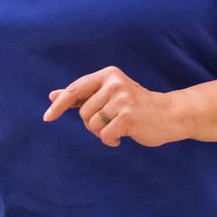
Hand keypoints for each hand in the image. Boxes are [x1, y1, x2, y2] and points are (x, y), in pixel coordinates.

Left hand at [42, 67, 181, 147]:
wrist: (169, 115)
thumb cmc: (136, 106)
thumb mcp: (108, 95)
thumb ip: (82, 95)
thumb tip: (52, 95)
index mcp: (108, 75)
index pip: (75, 90)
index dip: (59, 105)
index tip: (47, 118)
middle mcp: (114, 83)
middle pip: (83, 113)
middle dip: (93, 124)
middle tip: (111, 122)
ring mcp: (122, 99)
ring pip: (92, 125)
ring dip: (102, 133)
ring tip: (119, 127)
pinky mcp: (128, 116)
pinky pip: (104, 135)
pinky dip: (110, 140)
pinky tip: (123, 136)